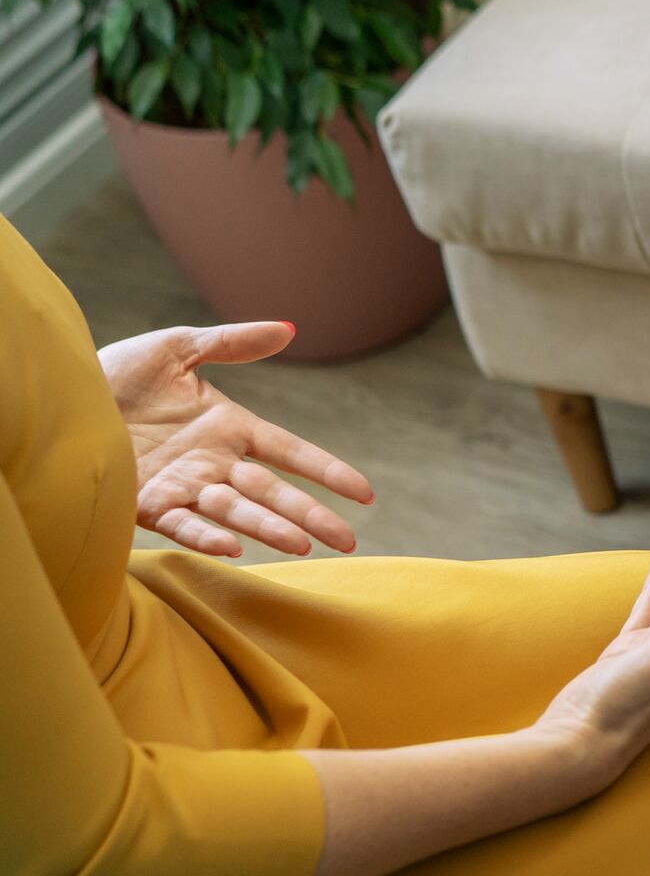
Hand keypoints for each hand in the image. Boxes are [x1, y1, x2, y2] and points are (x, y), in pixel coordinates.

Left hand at [100, 322, 373, 555]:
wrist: (58, 395)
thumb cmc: (114, 372)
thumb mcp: (178, 348)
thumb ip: (233, 342)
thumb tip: (289, 329)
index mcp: (229, 428)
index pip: (291, 453)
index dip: (328, 471)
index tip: (364, 495)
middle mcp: (213, 463)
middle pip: (274, 492)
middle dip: (313, 518)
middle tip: (349, 542)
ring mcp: (182, 487)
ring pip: (238, 511)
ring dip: (270, 528)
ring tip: (304, 545)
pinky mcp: (147, 505)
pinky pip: (183, 524)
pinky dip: (208, 535)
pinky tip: (235, 547)